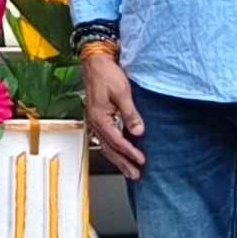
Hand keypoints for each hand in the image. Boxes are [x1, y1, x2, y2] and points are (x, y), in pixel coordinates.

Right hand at [78, 51, 145, 177]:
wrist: (95, 62)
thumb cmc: (106, 74)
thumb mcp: (122, 92)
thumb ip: (130, 114)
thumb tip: (138, 131)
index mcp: (99, 118)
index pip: (116, 141)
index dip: (130, 152)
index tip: (141, 160)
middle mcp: (95, 122)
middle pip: (109, 149)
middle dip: (123, 164)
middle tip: (135, 175)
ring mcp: (95, 121)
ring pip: (106, 147)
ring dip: (118, 160)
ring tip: (129, 171)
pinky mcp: (98, 118)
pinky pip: (105, 139)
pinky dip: (114, 150)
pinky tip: (120, 154)